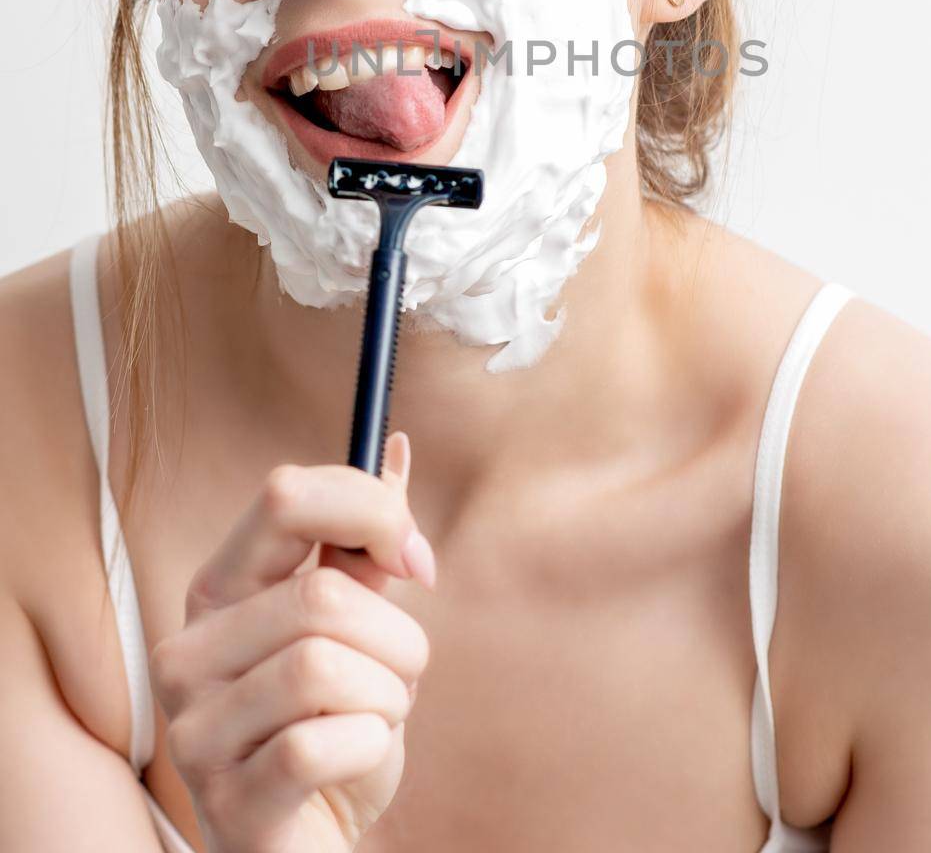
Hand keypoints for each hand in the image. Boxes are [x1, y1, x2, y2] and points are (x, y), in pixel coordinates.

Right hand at [148, 431, 433, 851]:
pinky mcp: (229, 804)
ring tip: (374, 720)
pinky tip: (355, 761)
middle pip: (322, 593)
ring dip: (388, 697)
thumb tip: (395, 446)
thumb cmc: (336, 727)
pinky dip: (370, 748)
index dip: (371, 511)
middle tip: (398, 676)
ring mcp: (196, 731)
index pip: (285, 494)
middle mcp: (187, 651)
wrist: (315, 845)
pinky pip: (323, 744)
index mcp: (220, 590)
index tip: (415, 559)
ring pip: (325, 666)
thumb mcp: (360, 627)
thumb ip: (369, 543)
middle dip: (396, 637)